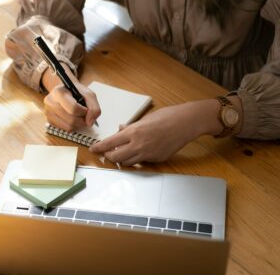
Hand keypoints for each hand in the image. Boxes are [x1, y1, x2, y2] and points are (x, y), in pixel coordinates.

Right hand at [43, 81, 100, 130]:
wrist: (65, 91)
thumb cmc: (76, 92)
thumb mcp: (89, 94)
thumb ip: (94, 107)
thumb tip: (90, 123)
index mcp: (59, 92)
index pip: (73, 108)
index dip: (84, 111)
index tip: (86, 108)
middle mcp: (50, 102)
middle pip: (71, 120)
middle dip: (82, 120)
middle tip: (84, 114)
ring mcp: (48, 112)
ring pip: (68, 127)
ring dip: (78, 124)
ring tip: (79, 116)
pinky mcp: (49, 120)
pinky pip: (65, 130)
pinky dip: (72, 126)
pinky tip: (72, 118)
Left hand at [89, 102, 213, 164]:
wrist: (185, 123)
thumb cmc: (166, 117)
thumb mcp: (145, 119)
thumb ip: (131, 127)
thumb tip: (121, 130)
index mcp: (134, 132)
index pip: (110, 143)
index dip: (99, 148)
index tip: (93, 149)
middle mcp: (139, 145)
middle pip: (116, 157)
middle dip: (109, 156)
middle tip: (107, 153)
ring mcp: (148, 154)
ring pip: (127, 163)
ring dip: (122, 159)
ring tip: (121, 153)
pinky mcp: (157, 159)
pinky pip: (141, 162)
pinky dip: (136, 159)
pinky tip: (138, 152)